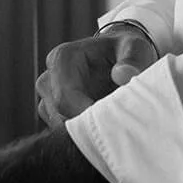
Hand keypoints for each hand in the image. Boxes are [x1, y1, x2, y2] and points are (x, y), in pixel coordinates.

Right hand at [35, 25, 156, 129]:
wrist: (121, 58)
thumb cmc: (126, 51)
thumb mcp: (135, 48)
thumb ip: (132, 59)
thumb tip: (123, 75)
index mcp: (62, 58)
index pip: (63, 98)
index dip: (85, 114)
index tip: (111, 122)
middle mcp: (48, 78)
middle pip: (59, 115)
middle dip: (87, 124)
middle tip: (117, 124)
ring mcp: (48, 98)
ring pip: (59, 127)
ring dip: (86, 130)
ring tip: (112, 120)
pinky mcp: (52, 114)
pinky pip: (64, 133)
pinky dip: (83, 134)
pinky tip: (104, 125)